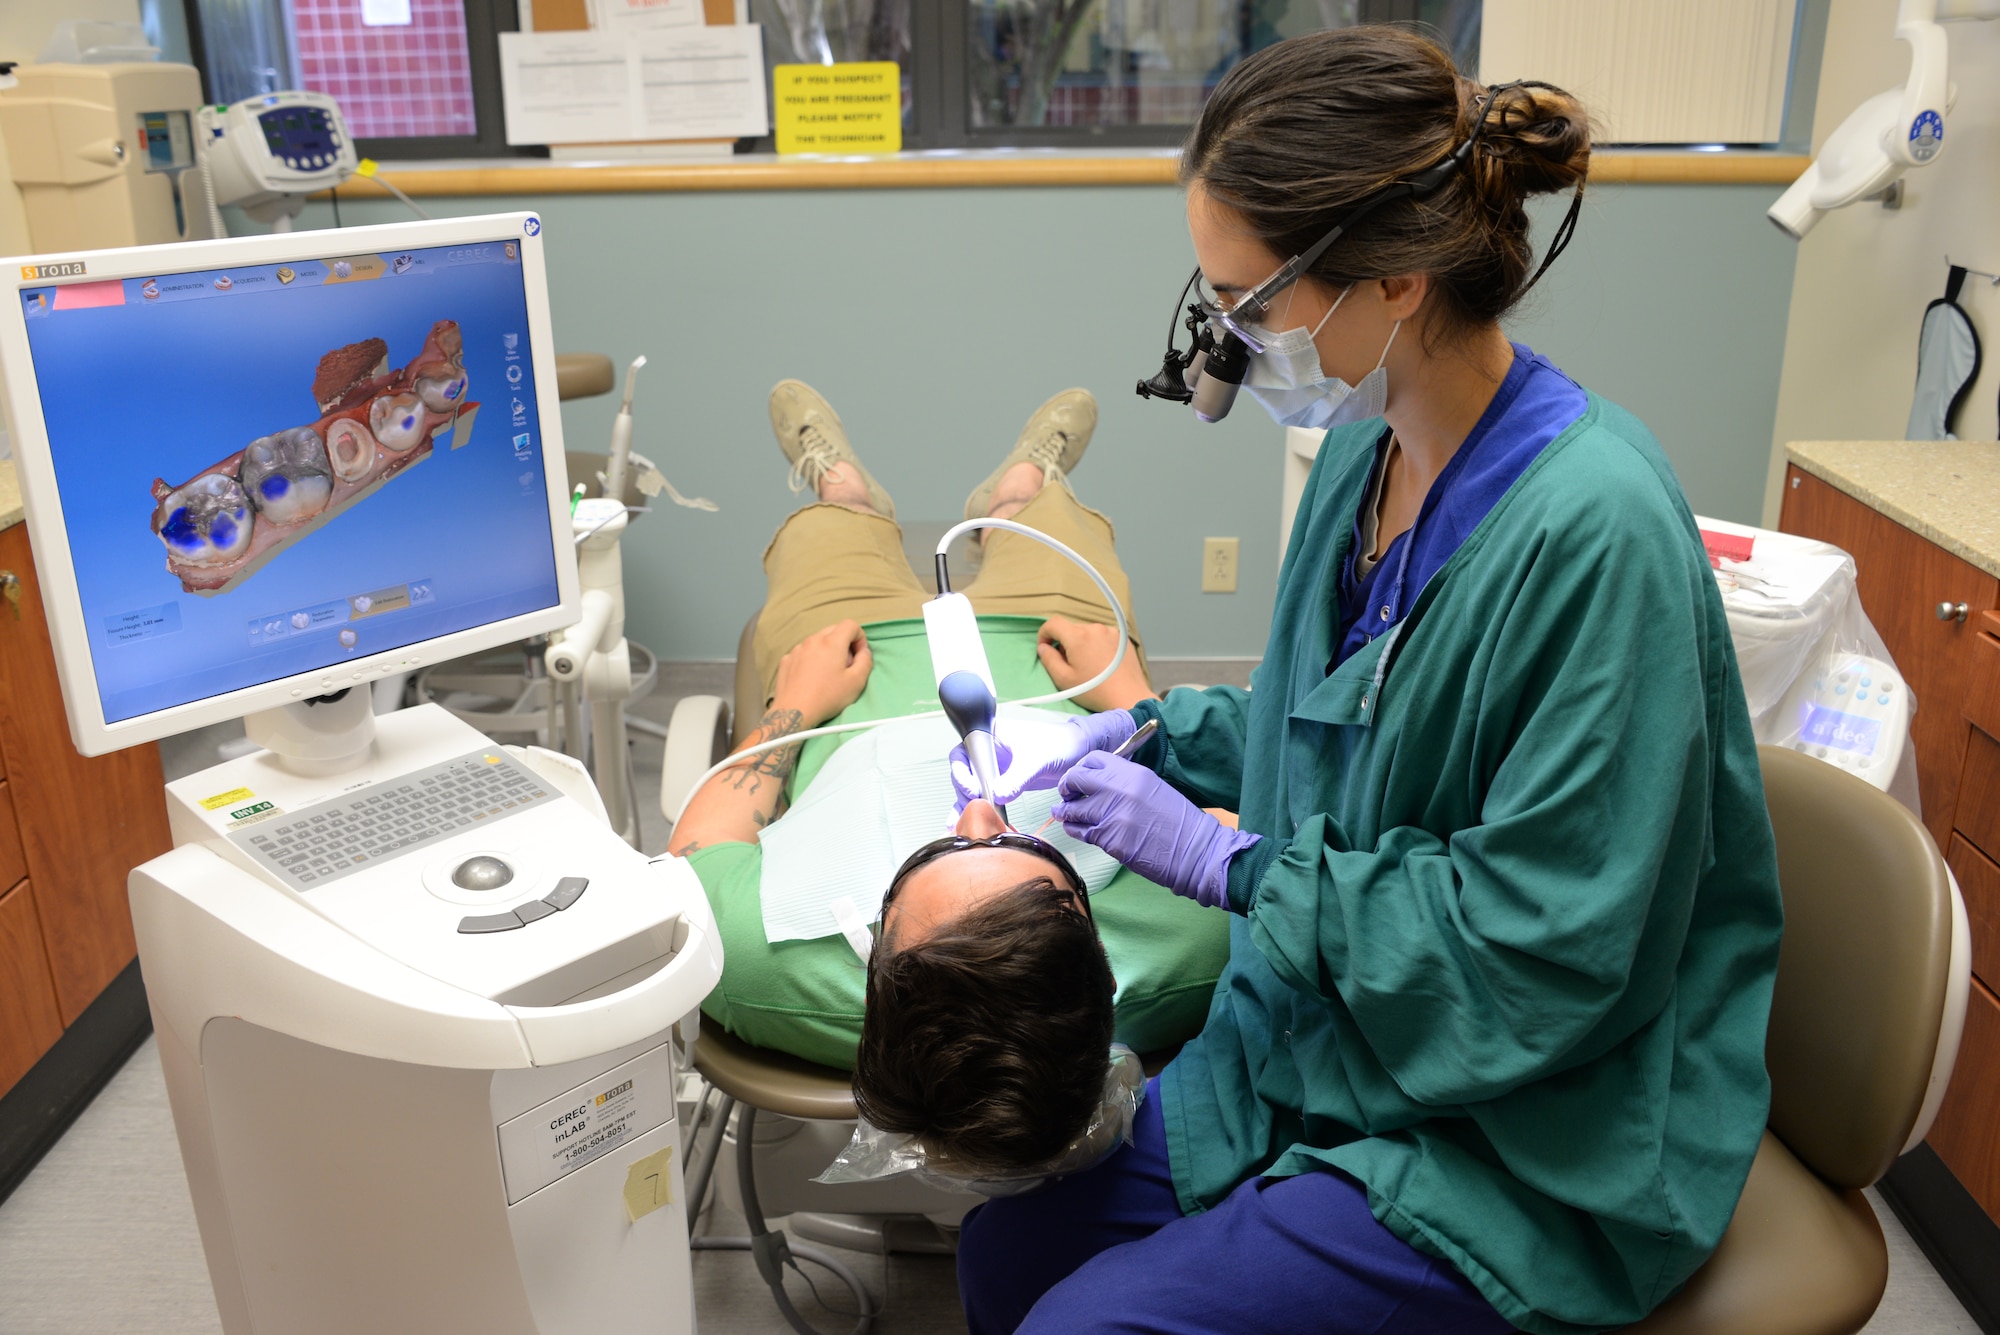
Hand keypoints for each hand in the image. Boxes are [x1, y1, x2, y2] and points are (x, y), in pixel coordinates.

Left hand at [769, 620, 872, 727]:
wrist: (794, 711)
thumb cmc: (828, 697)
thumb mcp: (857, 681)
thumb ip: (865, 661)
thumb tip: (863, 651)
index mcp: (832, 642)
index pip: (850, 625)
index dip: (859, 638)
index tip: (858, 655)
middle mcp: (813, 640)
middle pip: (833, 630)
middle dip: (844, 643)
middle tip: (845, 665)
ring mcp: (797, 649)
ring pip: (817, 641)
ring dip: (827, 650)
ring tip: (827, 673)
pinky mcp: (786, 660)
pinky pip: (803, 652)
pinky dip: (811, 658)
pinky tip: (811, 677)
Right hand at [949, 708, 1134, 808]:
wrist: (1078, 752)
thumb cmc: (1059, 743)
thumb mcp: (1037, 759)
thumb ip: (1017, 777)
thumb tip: (997, 796)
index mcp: (991, 735)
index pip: (963, 752)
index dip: (962, 772)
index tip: (974, 789)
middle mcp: (989, 751)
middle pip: (963, 773)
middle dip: (964, 792)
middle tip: (976, 807)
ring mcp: (995, 768)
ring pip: (971, 787)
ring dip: (965, 805)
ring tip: (960, 825)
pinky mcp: (1003, 782)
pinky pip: (985, 796)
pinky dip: (979, 809)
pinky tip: (970, 823)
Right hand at [1037, 617, 1156, 711]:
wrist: (1128, 697)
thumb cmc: (1094, 691)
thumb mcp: (1064, 680)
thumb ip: (1048, 660)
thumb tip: (1043, 647)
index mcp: (1078, 636)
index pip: (1053, 623)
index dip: (1044, 634)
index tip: (1046, 649)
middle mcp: (1095, 628)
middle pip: (1071, 629)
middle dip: (1065, 642)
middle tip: (1069, 664)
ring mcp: (1111, 631)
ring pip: (1087, 632)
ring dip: (1082, 643)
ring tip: (1088, 664)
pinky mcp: (1123, 637)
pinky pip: (1102, 636)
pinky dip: (1097, 644)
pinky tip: (1102, 662)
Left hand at [1054, 753, 1258, 908]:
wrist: (1193, 850)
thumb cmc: (1178, 821)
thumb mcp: (1153, 788)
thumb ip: (1125, 782)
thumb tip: (1099, 783)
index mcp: (1133, 773)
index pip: (1093, 760)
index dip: (1081, 768)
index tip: (1079, 778)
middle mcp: (1119, 790)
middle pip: (1077, 780)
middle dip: (1067, 787)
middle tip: (1066, 795)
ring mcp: (1112, 815)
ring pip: (1074, 809)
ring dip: (1065, 811)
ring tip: (1063, 812)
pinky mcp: (1109, 840)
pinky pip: (1082, 832)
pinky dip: (1075, 829)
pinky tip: (1075, 828)